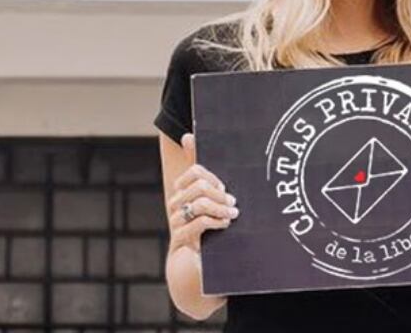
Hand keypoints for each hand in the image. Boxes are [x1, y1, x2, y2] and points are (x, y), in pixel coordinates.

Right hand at [166, 134, 238, 253]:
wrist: (197, 269)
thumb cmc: (209, 233)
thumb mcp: (216, 207)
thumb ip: (212, 181)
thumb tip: (195, 140)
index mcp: (185, 193)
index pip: (196, 171)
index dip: (214, 178)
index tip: (224, 189)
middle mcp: (177, 205)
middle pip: (199, 185)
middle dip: (220, 193)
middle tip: (232, 204)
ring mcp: (177, 222)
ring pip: (200, 202)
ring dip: (221, 209)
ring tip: (232, 216)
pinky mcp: (180, 240)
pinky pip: (198, 222)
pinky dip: (215, 222)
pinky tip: (224, 226)